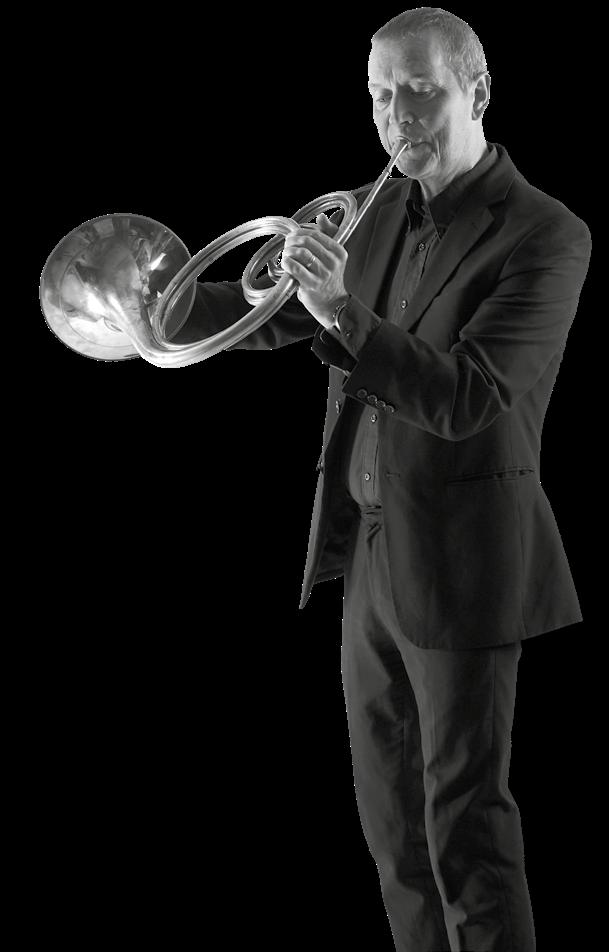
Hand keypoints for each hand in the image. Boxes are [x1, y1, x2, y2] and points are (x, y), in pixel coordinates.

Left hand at [280, 213, 347, 328]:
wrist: (331, 303)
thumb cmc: (328, 277)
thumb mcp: (332, 255)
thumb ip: (328, 234)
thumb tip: (321, 216)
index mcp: (339, 252)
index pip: (316, 234)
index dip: (300, 231)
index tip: (293, 236)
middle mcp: (333, 262)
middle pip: (307, 241)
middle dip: (292, 240)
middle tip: (286, 244)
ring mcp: (323, 274)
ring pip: (300, 253)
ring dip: (288, 251)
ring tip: (285, 255)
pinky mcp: (311, 285)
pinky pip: (295, 267)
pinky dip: (286, 262)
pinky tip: (285, 264)